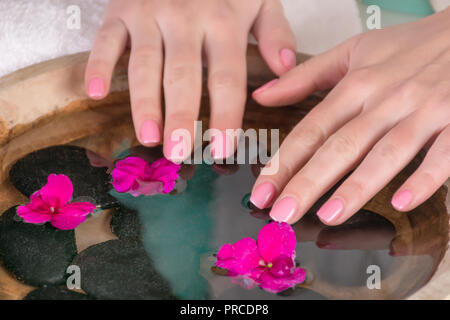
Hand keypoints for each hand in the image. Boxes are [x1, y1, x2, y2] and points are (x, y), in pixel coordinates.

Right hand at [85, 0, 295, 161]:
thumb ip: (274, 32)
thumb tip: (284, 70)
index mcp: (224, 22)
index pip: (226, 77)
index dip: (225, 115)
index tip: (221, 149)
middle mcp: (186, 18)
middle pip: (183, 75)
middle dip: (181, 116)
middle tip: (178, 153)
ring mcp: (149, 13)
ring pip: (145, 63)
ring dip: (144, 102)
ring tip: (148, 136)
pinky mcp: (121, 9)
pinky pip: (106, 39)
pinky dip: (97, 65)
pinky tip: (95, 94)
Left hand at [250, 9, 449, 224]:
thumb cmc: (409, 45)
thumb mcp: (351, 52)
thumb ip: (304, 76)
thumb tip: (262, 95)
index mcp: (356, 84)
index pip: (311, 129)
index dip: (284, 162)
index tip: (262, 191)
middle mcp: (385, 99)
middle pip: (340, 146)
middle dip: (308, 182)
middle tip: (282, 213)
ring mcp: (423, 110)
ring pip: (384, 153)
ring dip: (356, 186)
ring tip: (328, 216)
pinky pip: (441, 154)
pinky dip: (423, 178)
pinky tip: (401, 203)